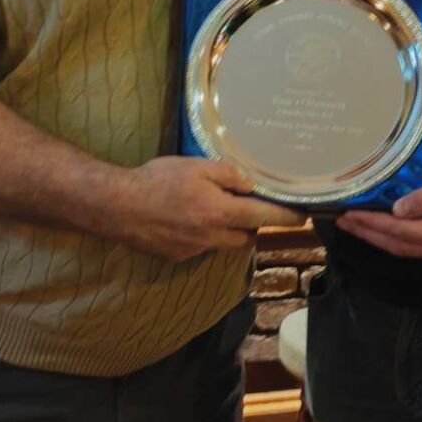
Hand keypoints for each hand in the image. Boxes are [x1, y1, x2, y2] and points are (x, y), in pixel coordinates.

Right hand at [114, 156, 305, 261]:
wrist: (117, 207)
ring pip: (225, 243)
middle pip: (247, 235)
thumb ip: (228, 174)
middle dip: (253, 223)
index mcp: (222, 213)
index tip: (304, 215)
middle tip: (247, 204)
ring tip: (213, 209)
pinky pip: (202, 247)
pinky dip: (203, 234)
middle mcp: (213, 237)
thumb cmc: (157, 180)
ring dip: (228, 230)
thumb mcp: (196, 166)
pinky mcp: (178, 256)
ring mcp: (195, 250)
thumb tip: (250, 183)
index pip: (266, 217)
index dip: (288, 216)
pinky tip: (186, 218)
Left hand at [336, 158, 421, 260]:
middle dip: (369, 234)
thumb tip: (397, 211)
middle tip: (344, 222)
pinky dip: (399, 237)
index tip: (348, 214)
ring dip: (381, 238)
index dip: (371, 224)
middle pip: (399, 246)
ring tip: (359, 226)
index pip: (398, 231)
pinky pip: (419, 245)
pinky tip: (388, 228)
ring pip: (408, 248)